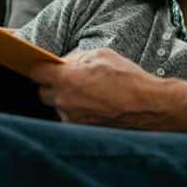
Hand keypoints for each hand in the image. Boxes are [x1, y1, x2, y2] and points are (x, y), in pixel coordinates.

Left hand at [29, 48, 168, 127]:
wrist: (149, 107)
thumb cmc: (128, 79)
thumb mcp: (102, 56)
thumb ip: (77, 58)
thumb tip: (65, 62)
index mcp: (66, 80)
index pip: (36, 73)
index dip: (40, 68)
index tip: (43, 67)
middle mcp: (64, 102)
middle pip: (44, 92)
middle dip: (52, 85)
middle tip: (69, 79)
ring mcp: (72, 119)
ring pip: (58, 107)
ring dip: (67, 100)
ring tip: (89, 94)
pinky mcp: (81, 131)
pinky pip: (71, 118)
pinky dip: (78, 112)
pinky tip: (95, 106)